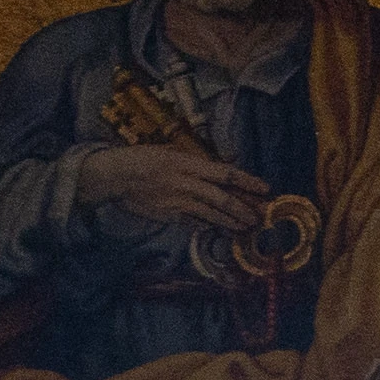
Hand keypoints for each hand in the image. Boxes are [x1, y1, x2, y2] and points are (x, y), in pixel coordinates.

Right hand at [79, 141, 272, 233]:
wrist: (115, 176)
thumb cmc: (141, 158)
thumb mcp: (170, 150)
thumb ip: (194, 160)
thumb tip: (222, 164)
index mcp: (187, 163)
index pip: (224, 173)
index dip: (246, 181)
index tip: (264, 188)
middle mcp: (185, 183)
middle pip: (221, 198)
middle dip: (243, 209)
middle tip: (258, 216)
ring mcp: (178, 202)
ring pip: (211, 214)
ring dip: (231, 222)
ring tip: (245, 226)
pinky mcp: (170, 216)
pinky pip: (194, 222)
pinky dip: (208, 225)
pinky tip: (220, 228)